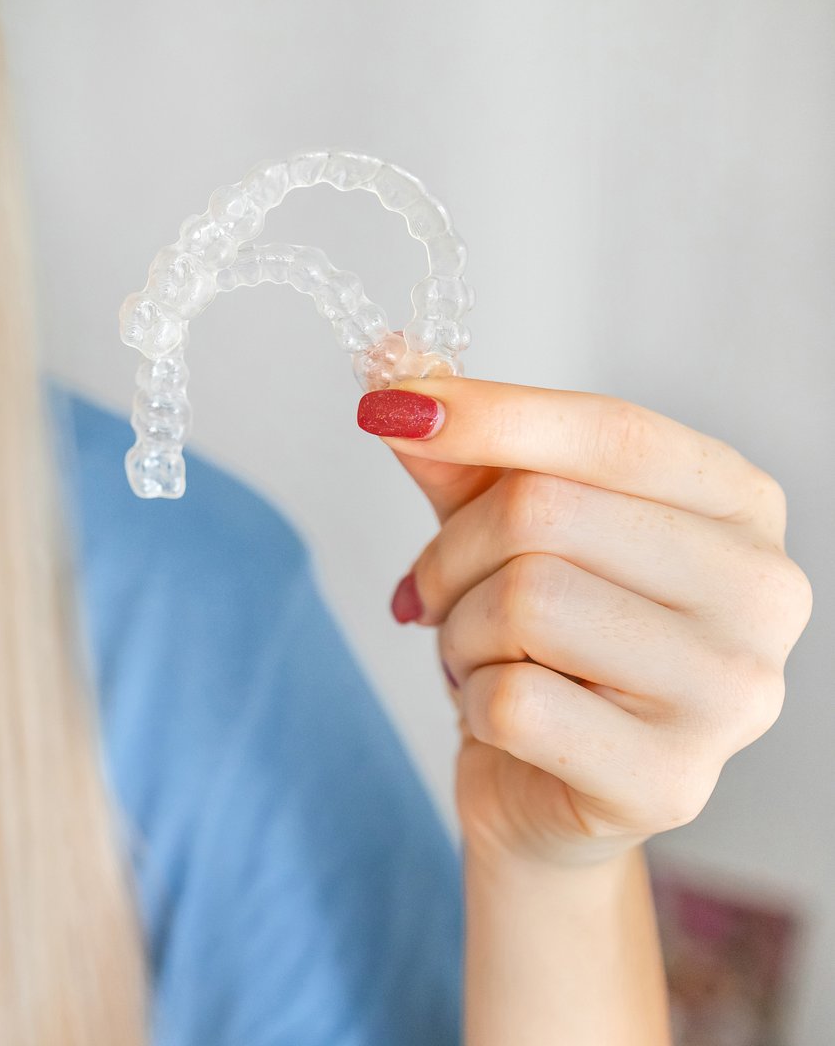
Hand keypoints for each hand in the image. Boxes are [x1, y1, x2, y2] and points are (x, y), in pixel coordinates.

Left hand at [357, 377, 812, 869]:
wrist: (543, 789)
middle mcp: (766, 594)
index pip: (614, 432)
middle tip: (435, 590)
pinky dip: (471, 701)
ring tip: (479, 655)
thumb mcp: (499, 524)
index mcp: (742, 507)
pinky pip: (513, 700)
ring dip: (459, 629)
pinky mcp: (671, 780)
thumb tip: (398, 367)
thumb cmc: (538, 644)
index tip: (391, 408)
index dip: (492, 413)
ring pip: (524, 602)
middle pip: (548, 512)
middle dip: (453, 550)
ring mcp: (733, 695)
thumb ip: (464, 448)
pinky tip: (499, 717)